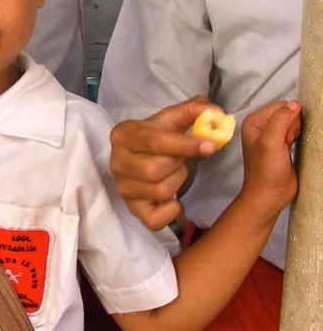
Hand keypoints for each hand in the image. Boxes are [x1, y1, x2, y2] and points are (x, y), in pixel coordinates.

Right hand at [110, 96, 218, 229]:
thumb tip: (215, 112)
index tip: (210, 145)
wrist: (146, 155)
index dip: (184, 145)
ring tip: (175, 173)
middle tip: (181, 159)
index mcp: (123, 135)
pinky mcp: (131, 209)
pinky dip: (171, 211)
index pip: (154, 142)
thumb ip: (193, 110)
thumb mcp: (173, 119)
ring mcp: (122, 188)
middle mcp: (116, 162)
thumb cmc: (160, 136)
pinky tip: (173, 197)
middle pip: (155, 170)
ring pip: (159, 191)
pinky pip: (154, 220)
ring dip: (177, 182)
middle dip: (178, 164)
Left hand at [239, 100, 300, 221]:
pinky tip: (293, 147)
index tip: (286, 136)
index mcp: (254, 121)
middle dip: (293, 126)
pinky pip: (296, 131)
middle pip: (288, 112)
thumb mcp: (271, 143)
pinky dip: (298, 137)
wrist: (270, 194)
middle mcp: (262, 126)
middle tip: (287, 143)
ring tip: (288, 146)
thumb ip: (281, 120)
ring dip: (296, 132)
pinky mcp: (283, 144)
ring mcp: (272, 135)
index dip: (289, 118)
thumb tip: (294, 103)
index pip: (280, 105)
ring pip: (293, 122)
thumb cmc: (266, 171)